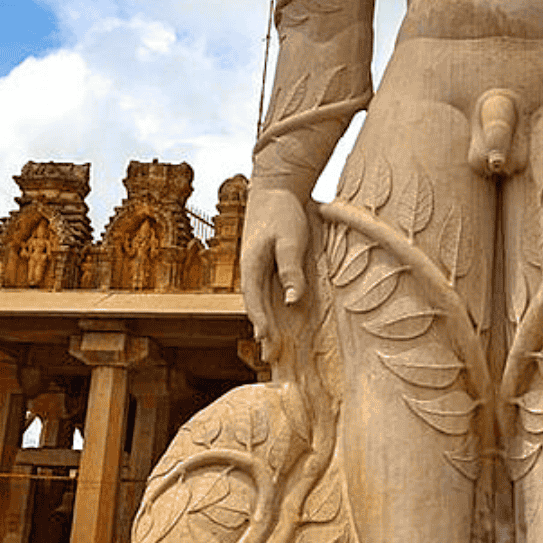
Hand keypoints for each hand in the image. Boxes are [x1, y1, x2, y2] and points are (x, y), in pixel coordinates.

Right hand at [239, 187, 310, 359]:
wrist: (277, 187)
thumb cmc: (283, 211)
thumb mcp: (290, 239)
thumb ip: (291, 269)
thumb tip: (292, 301)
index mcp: (251, 264)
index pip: (253, 300)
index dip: (260, 321)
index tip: (265, 340)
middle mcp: (250, 268)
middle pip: (255, 305)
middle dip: (262, 329)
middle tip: (269, 356)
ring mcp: (257, 265)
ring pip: (259, 299)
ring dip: (265, 321)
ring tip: (270, 345)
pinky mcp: (266, 262)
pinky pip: (266, 290)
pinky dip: (269, 307)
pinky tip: (278, 317)